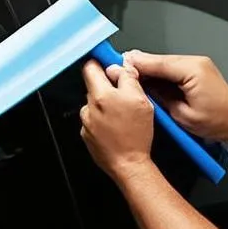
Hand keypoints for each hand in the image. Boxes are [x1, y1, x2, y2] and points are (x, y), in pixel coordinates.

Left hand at [80, 59, 154, 181]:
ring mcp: (86, 123)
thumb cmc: (136, 136)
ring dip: (107, 106)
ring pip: (95, 104)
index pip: (90, 67)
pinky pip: (94, 120)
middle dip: (109, 87)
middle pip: (94, 86)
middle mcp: (88, 108)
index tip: (107, 63)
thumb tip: (120, 67)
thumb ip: (128, 79)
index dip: (101, 63)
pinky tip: (117, 128)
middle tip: (125, 96)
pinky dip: (104, 121)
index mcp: (100, 96)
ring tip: (123, 116)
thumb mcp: (141, 100)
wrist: (129, 165)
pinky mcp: (87, 135)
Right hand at [123, 51, 227, 142]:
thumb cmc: (215, 122)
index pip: (157, 63)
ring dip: (149, 69)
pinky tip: (149, 79)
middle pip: (159, 60)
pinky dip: (160, 72)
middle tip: (119, 70)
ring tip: (131, 76)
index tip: (118, 64)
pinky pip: (173, 67)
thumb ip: (159, 96)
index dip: (136, 64)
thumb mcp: (181, 114)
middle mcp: (195, 62)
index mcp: (192, 70)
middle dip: (140, 65)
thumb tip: (142, 86)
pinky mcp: (197, 69)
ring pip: (164, 62)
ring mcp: (197, 64)